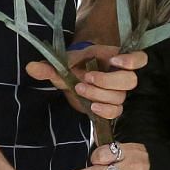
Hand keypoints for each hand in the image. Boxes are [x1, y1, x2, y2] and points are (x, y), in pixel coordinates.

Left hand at [25, 44, 144, 120]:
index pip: (139, 59)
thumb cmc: (72, 66)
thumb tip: (30, 67)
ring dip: (100, 95)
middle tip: (86, 79)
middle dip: (107, 81)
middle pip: (130, 81)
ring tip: (80, 90)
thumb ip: (48, 67)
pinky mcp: (111, 106)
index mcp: (115, 58)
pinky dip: (105, 111)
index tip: (113, 60)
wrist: (72, 77)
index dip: (131, 60)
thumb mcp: (61, 64)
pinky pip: (116, 112)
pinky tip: (92, 108)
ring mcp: (117, 92)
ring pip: (120, 98)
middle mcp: (120, 75)